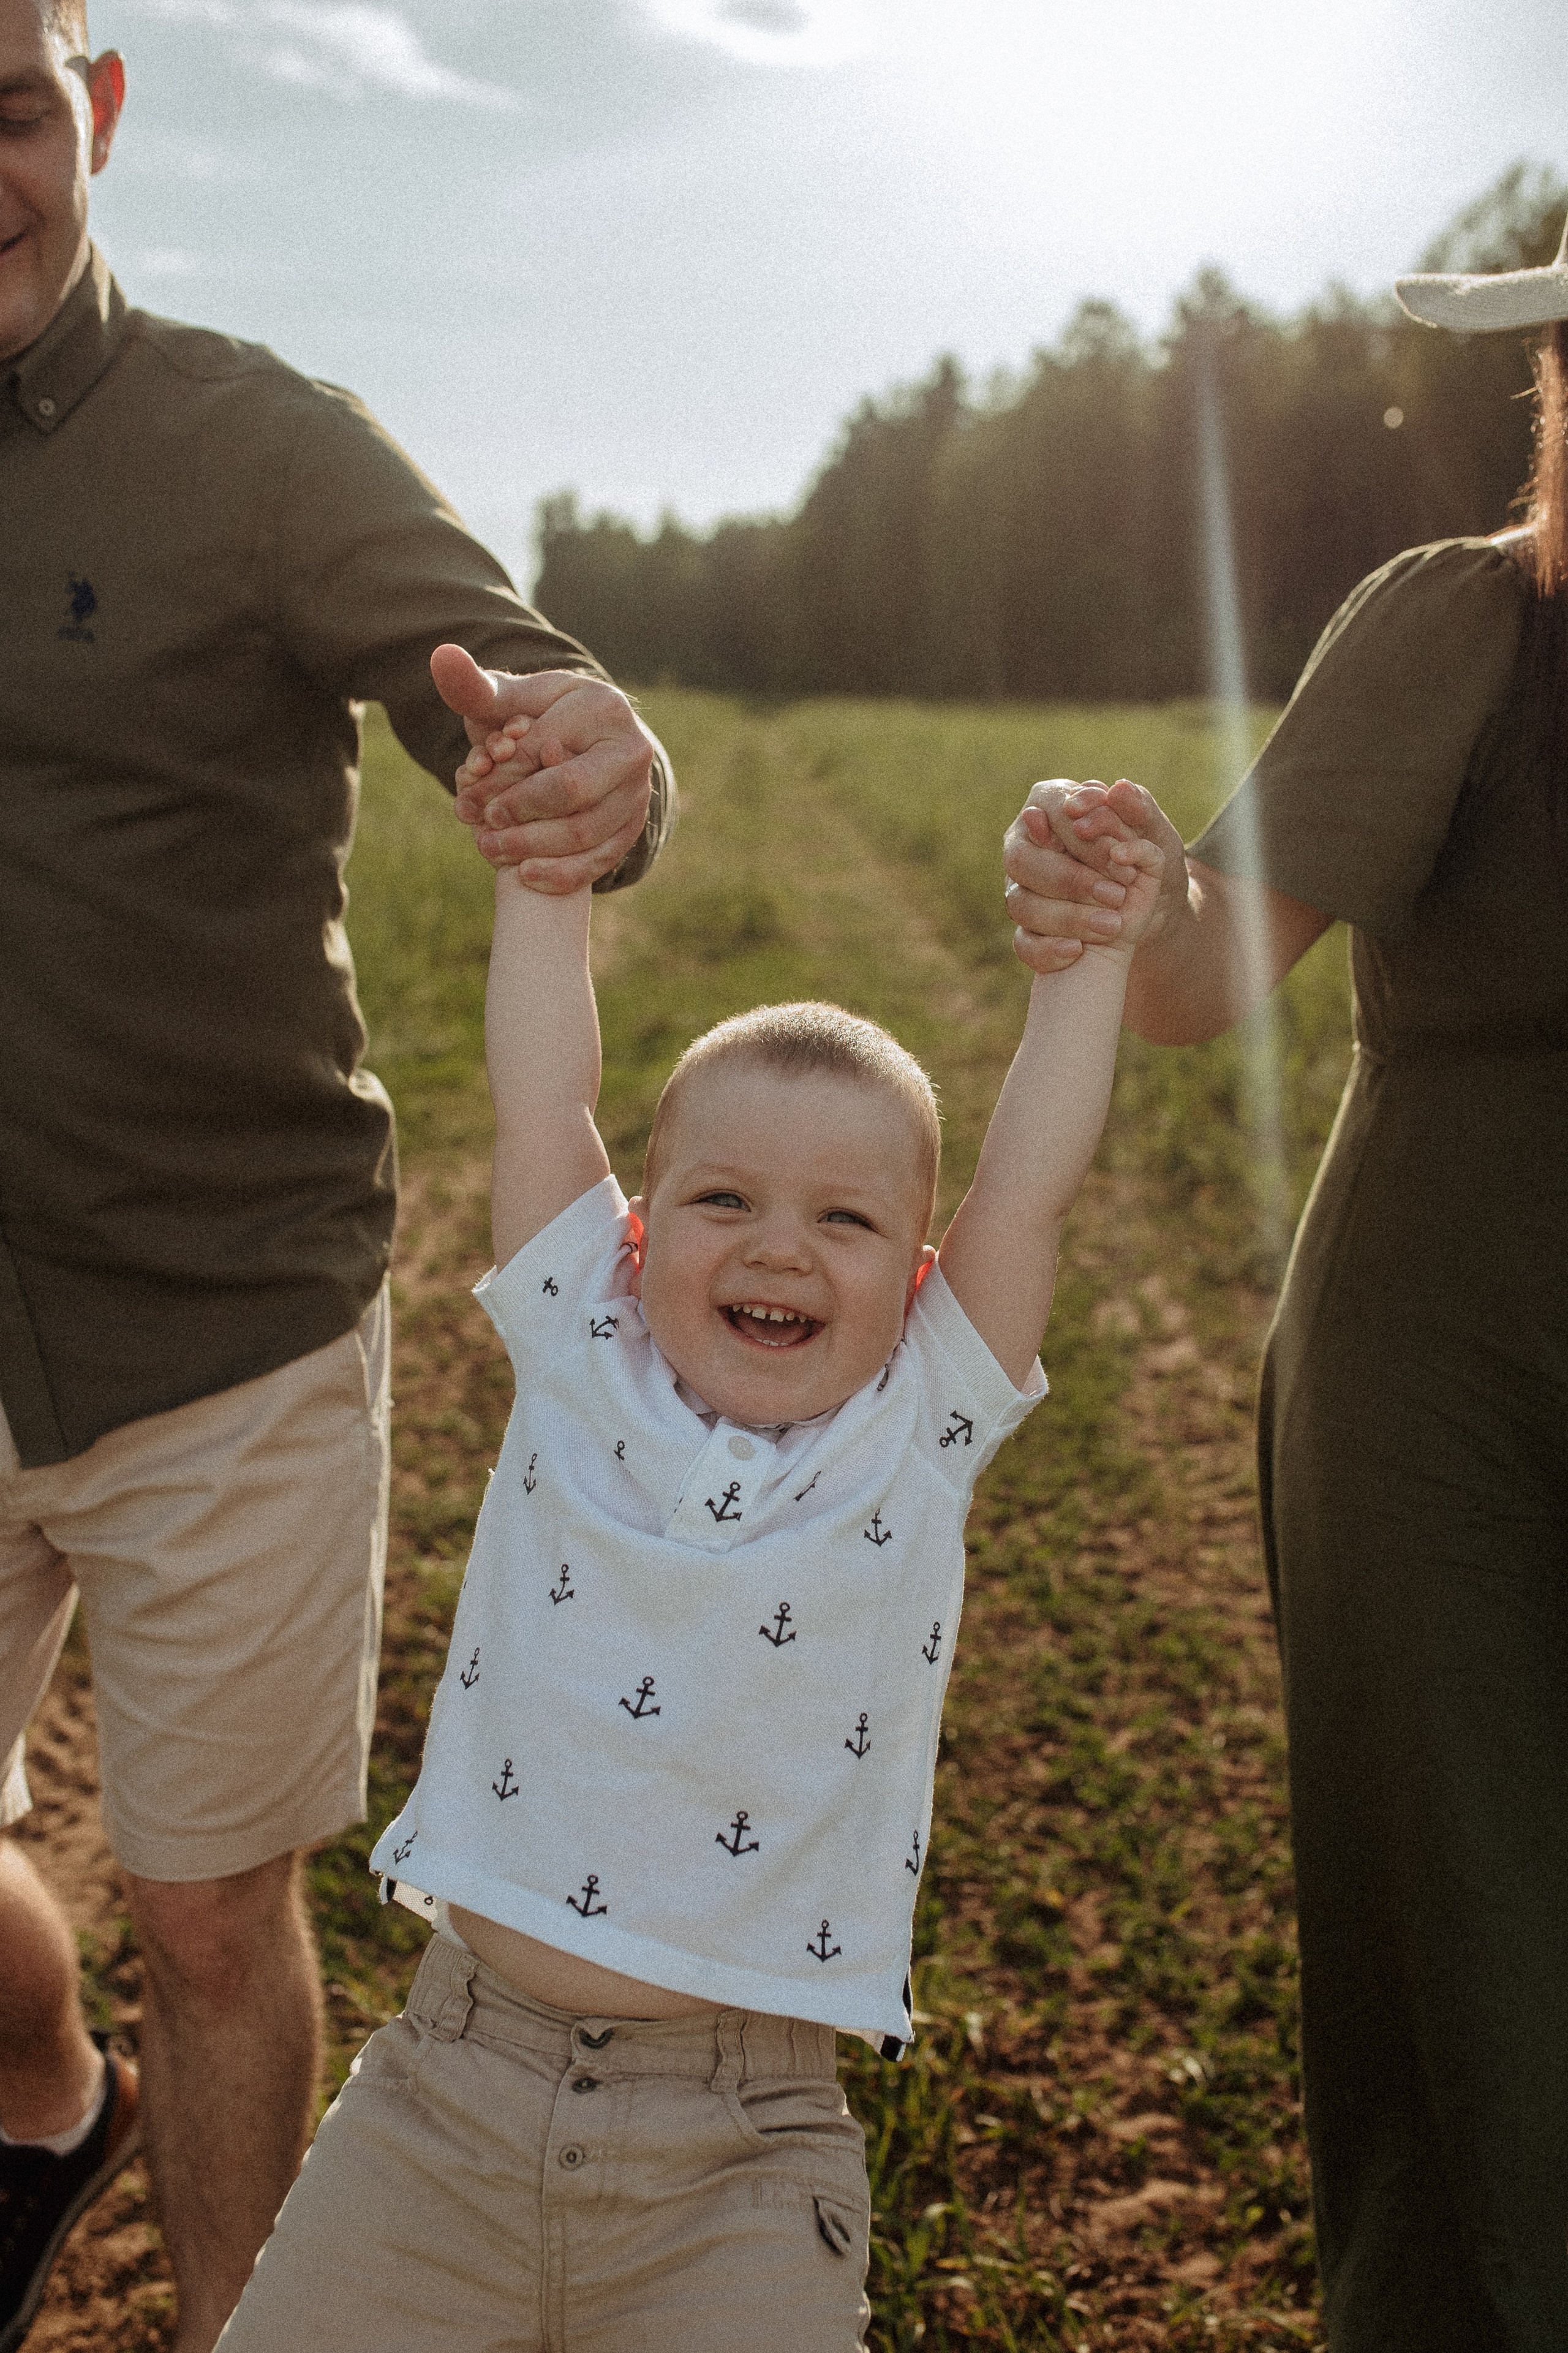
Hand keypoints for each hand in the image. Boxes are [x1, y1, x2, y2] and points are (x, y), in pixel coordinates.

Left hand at [430, 644, 654, 893]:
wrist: (588, 745)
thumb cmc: (539, 719)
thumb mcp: (509, 700)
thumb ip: (474, 686)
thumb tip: (441, 657)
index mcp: (603, 707)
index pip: (541, 747)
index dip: (498, 773)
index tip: (464, 788)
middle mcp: (631, 750)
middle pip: (568, 791)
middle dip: (516, 811)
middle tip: (478, 822)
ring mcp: (637, 793)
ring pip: (583, 833)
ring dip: (530, 846)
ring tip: (489, 847)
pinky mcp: (633, 829)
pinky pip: (600, 861)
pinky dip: (561, 874)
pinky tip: (525, 875)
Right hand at [1002, 778, 1187, 974]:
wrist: (1154, 909)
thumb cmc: (1148, 860)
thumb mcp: (1157, 834)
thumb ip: (1141, 809)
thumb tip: (1119, 789)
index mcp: (1052, 804)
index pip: (1046, 808)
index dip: (1070, 827)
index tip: (1103, 843)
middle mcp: (1027, 844)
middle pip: (1020, 859)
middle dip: (1070, 878)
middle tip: (1116, 893)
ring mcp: (1021, 888)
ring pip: (1021, 903)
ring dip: (1067, 915)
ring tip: (1112, 923)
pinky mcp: (1028, 928)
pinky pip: (1024, 942)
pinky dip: (1049, 949)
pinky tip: (1078, 949)